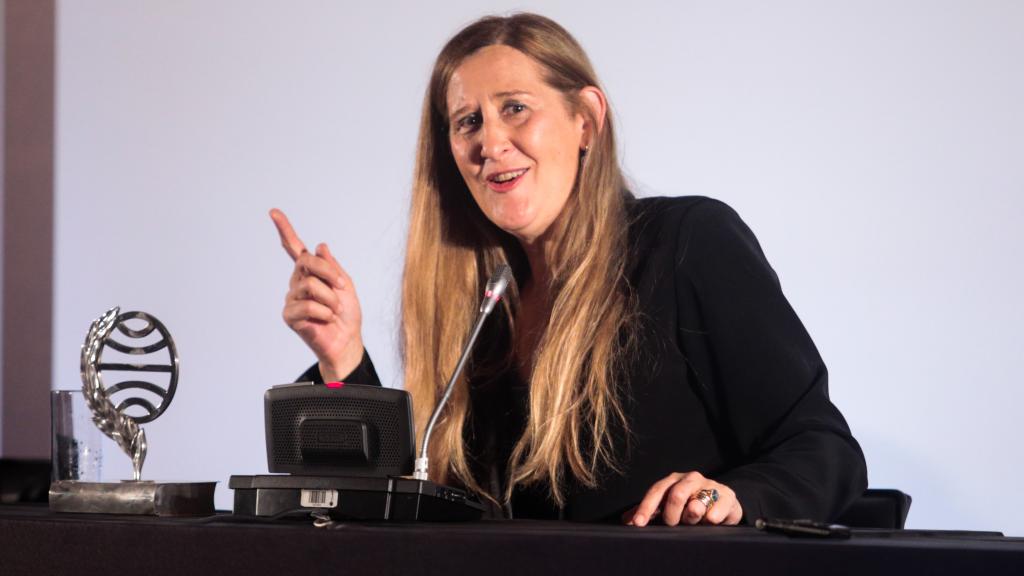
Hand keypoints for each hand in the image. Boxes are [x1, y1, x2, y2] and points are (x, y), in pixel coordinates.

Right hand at [270, 208, 363, 380]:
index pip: (294, 248)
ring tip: (334, 311)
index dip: (285, 230)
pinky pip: (307, 305)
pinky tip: (326, 320)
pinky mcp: (289, 315)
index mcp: (311, 272)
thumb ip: (332, 266)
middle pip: (307, 261)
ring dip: (331, 299)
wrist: (347, 341)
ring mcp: (291, 298)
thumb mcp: (345, 285)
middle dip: (330, 273)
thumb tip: (320, 246)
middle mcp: (297, 282)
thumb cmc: (347, 314)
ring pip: (310, 285)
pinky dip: (324, 313)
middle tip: (342, 289)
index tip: (274, 212)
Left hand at [624, 471, 742, 526]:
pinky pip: (717, 510)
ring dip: (692, 517)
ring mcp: (710, 485)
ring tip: (693, 521)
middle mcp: (690, 479)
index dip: (646, 507)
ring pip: (697, 503)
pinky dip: (712, 518)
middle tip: (673, 525)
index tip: (638, 523)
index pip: (656, 491)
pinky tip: (711, 521)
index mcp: (673, 481)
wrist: (723, 502)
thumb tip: (626, 520)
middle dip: (671, 515)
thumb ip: (649, 512)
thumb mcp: (668, 507)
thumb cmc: (690, 505)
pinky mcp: (727, 496)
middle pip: (676, 495)